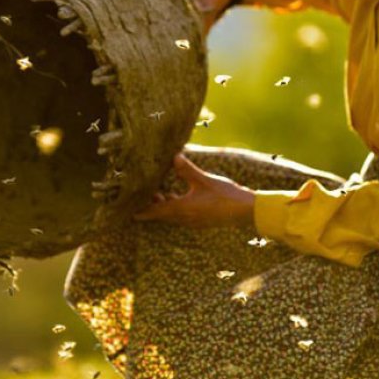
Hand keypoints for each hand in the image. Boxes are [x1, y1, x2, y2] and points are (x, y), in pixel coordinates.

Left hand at [135, 153, 255, 228]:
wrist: (246, 211)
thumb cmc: (225, 195)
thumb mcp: (204, 180)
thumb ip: (187, 170)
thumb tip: (173, 157)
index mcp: (183, 208)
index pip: (158, 211)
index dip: (144, 211)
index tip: (132, 213)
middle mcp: (186, 218)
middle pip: (164, 213)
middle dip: (153, 205)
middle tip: (145, 195)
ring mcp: (195, 221)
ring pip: (174, 214)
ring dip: (166, 206)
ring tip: (161, 193)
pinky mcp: (203, 220)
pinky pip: (184, 216)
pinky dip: (177, 207)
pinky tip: (181, 197)